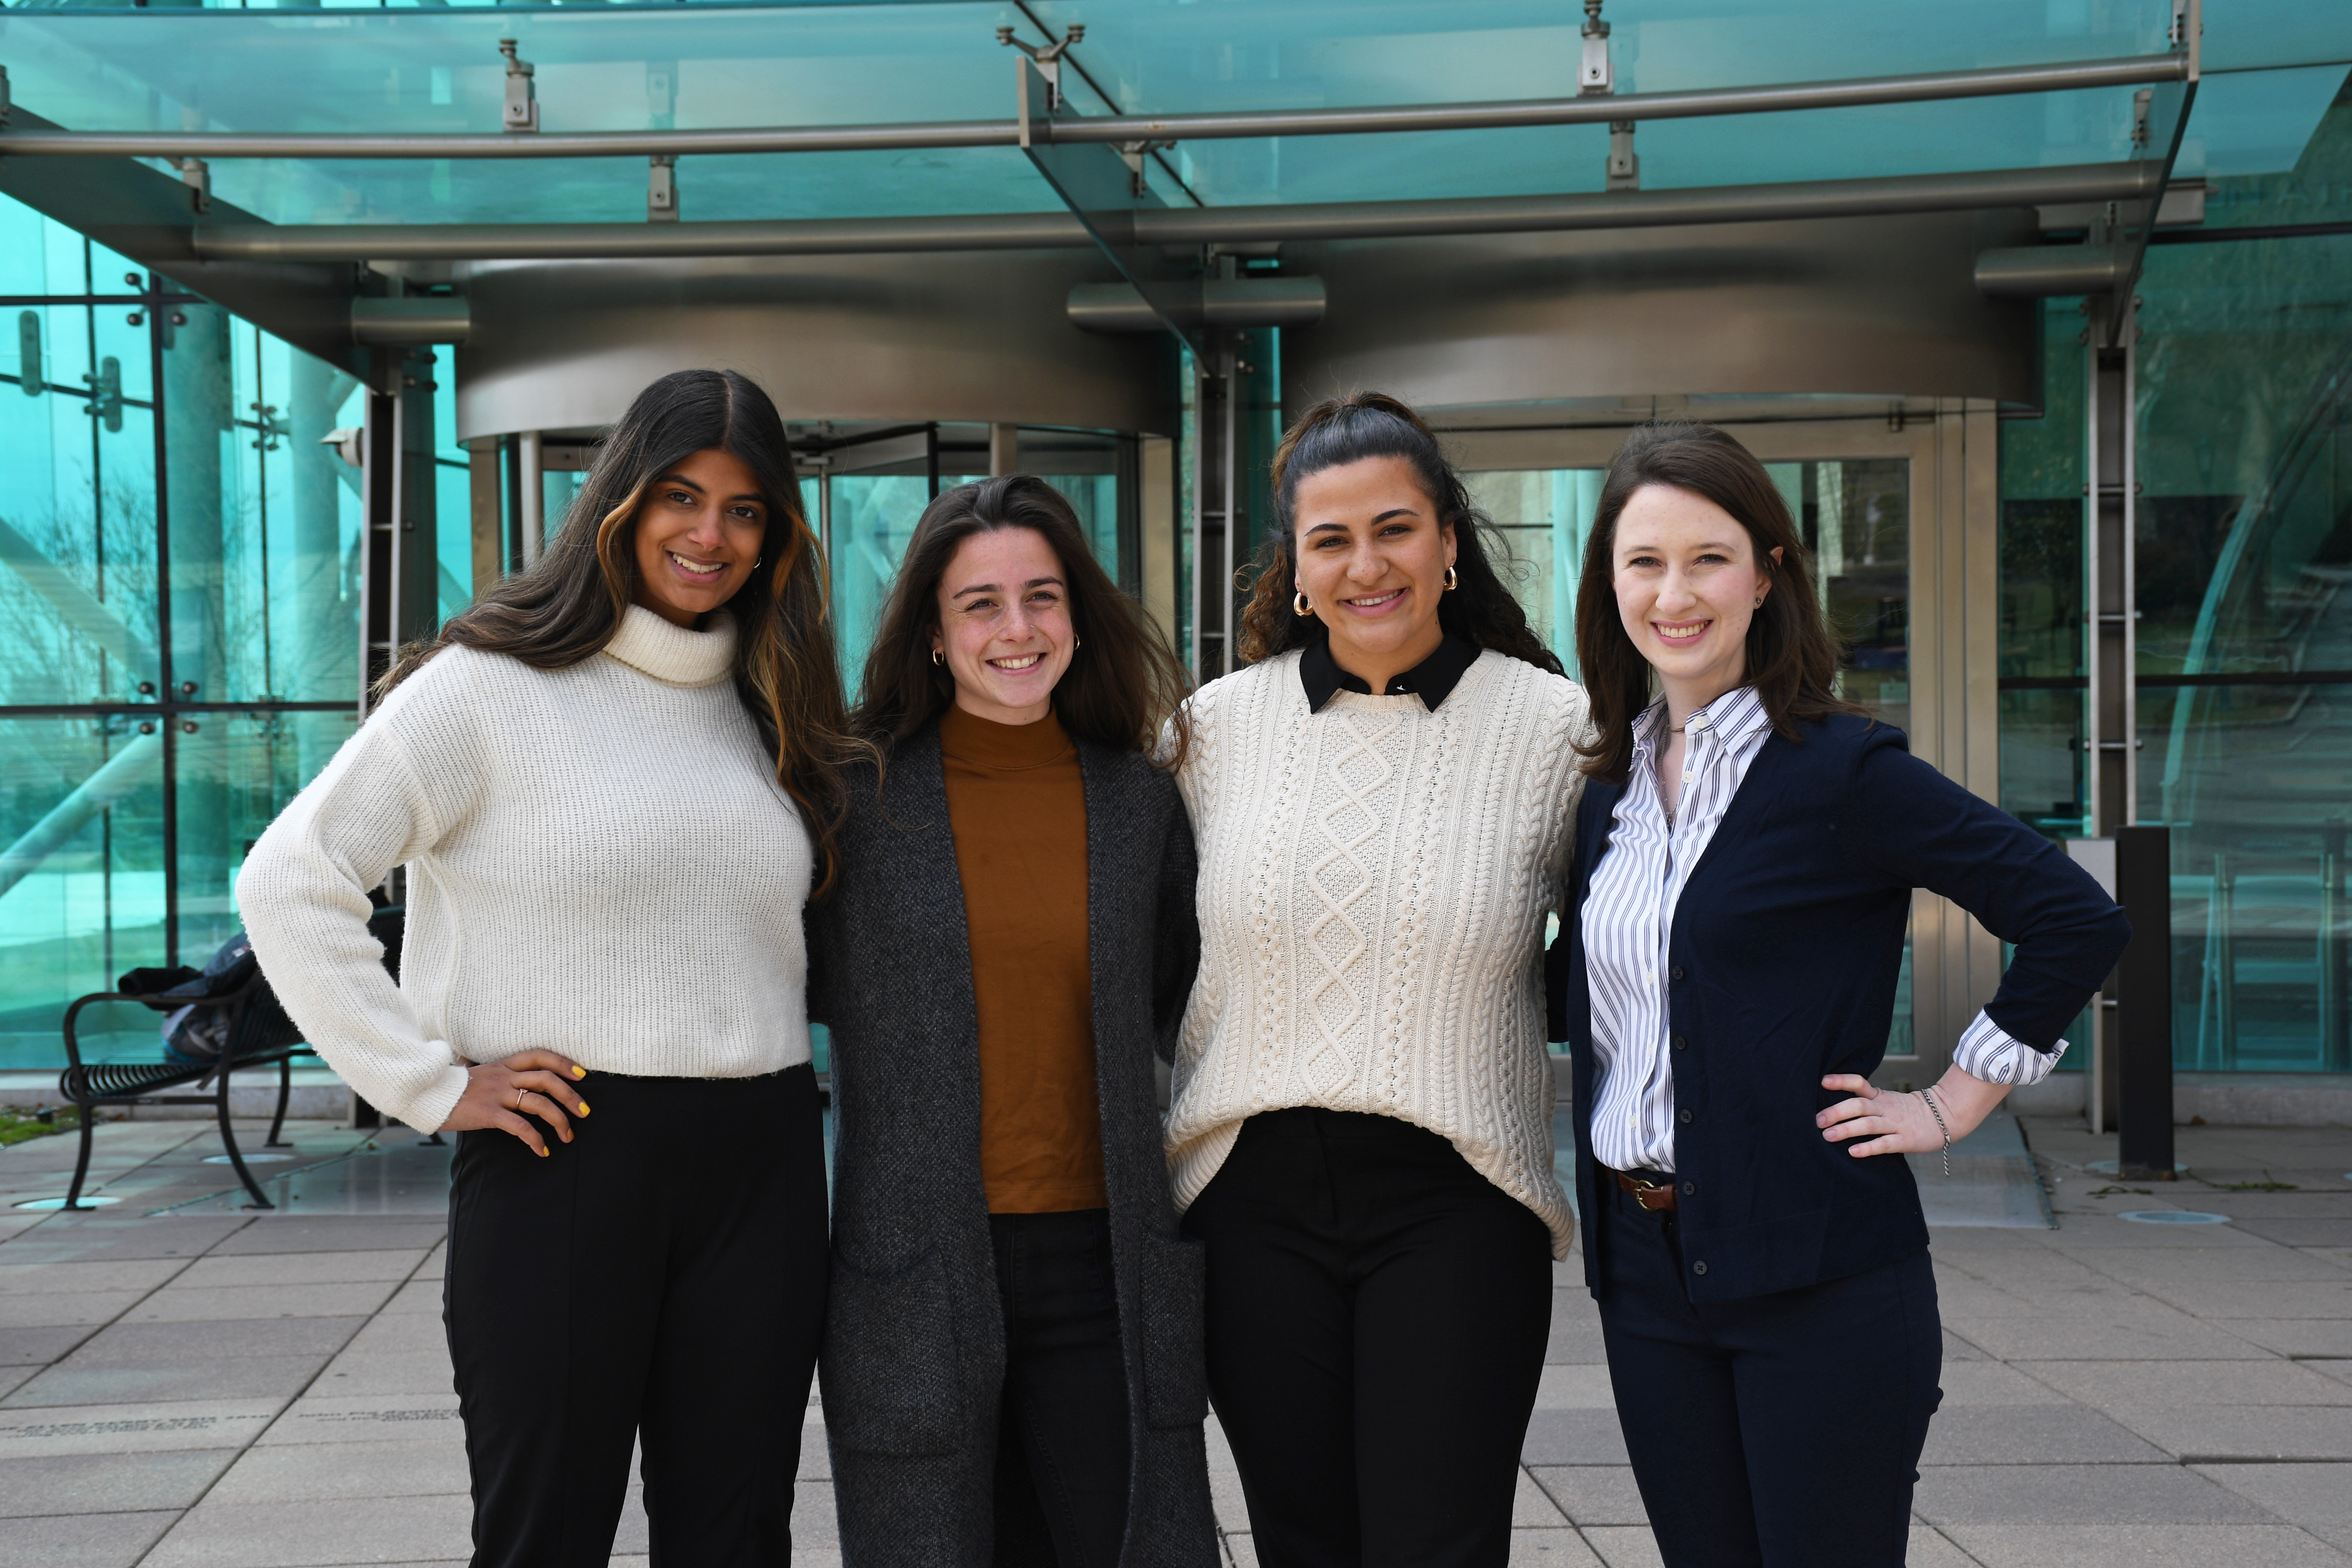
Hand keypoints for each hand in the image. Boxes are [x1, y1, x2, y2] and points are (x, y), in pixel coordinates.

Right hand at [441, 1050, 589, 1155]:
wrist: (425, 1094)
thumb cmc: (452, 1087)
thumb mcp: (475, 1073)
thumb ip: (492, 1072)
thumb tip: (493, 1068)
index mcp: (504, 1065)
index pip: (540, 1056)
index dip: (564, 1063)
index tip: (582, 1075)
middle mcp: (504, 1076)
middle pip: (547, 1079)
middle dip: (571, 1096)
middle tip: (585, 1112)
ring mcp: (497, 1094)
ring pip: (539, 1103)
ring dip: (559, 1120)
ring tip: (568, 1136)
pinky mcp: (489, 1113)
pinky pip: (520, 1127)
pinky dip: (535, 1139)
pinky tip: (542, 1150)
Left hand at [1817, 1068, 2006, 1158]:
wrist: (1946, 1116)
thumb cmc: (1909, 1111)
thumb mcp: (1887, 1100)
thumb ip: (1865, 1101)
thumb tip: (1832, 1106)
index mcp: (1879, 1097)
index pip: (1859, 1084)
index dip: (1842, 1081)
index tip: (1823, 1081)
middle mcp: (1885, 1108)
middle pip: (1858, 1105)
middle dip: (1837, 1111)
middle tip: (1817, 1120)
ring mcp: (1895, 1124)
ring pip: (1868, 1124)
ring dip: (1847, 1129)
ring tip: (1827, 1136)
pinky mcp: (1905, 1140)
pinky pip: (1884, 1144)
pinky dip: (1869, 1148)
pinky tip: (1853, 1152)